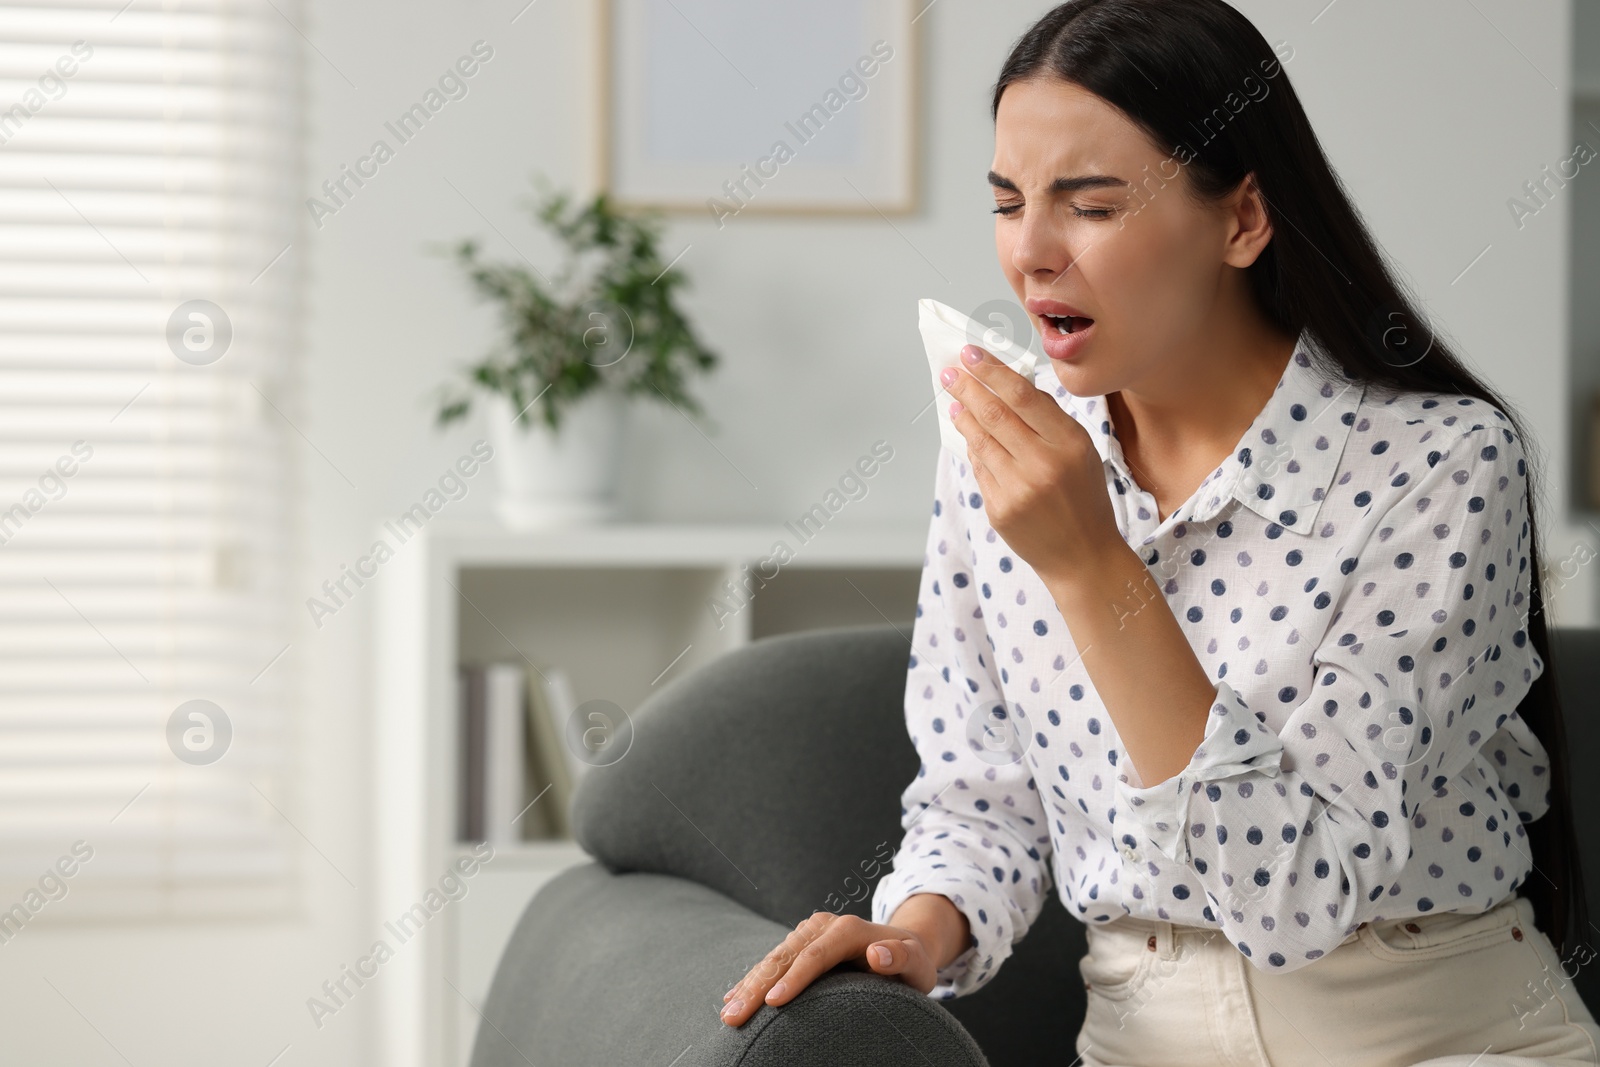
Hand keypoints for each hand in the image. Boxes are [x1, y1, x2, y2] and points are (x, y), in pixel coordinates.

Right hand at [719, 911, 937, 1027]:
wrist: (905, 944)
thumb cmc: (912, 962)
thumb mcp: (918, 962)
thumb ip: (902, 956)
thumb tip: (878, 953)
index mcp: (848, 930)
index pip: (815, 956)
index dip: (794, 978)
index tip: (774, 1003)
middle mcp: (824, 926)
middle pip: (785, 955)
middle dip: (758, 986)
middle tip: (735, 1016)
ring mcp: (809, 933)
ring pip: (773, 957)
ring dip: (749, 985)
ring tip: (728, 1012)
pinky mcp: (801, 942)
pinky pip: (773, 960)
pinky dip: (753, 979)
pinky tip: (733, 996)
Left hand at [941, 344, 1120, 585]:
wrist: (1083, 556)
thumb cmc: (1084, 499)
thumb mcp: (1082, 452)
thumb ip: (1049, 420)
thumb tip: (1010, 385)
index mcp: (1069, 443)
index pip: (1022, 396)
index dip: (992, 372)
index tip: (972, 354)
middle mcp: (1043, 464)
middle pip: (994, 414)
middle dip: (968, 387)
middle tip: (951, 371)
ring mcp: (1017, 489)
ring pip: (980, 440)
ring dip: (963, 415)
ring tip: (953, 399)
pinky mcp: (999, 509)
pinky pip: (979, 469)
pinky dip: (972, 449)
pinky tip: (967, 434)